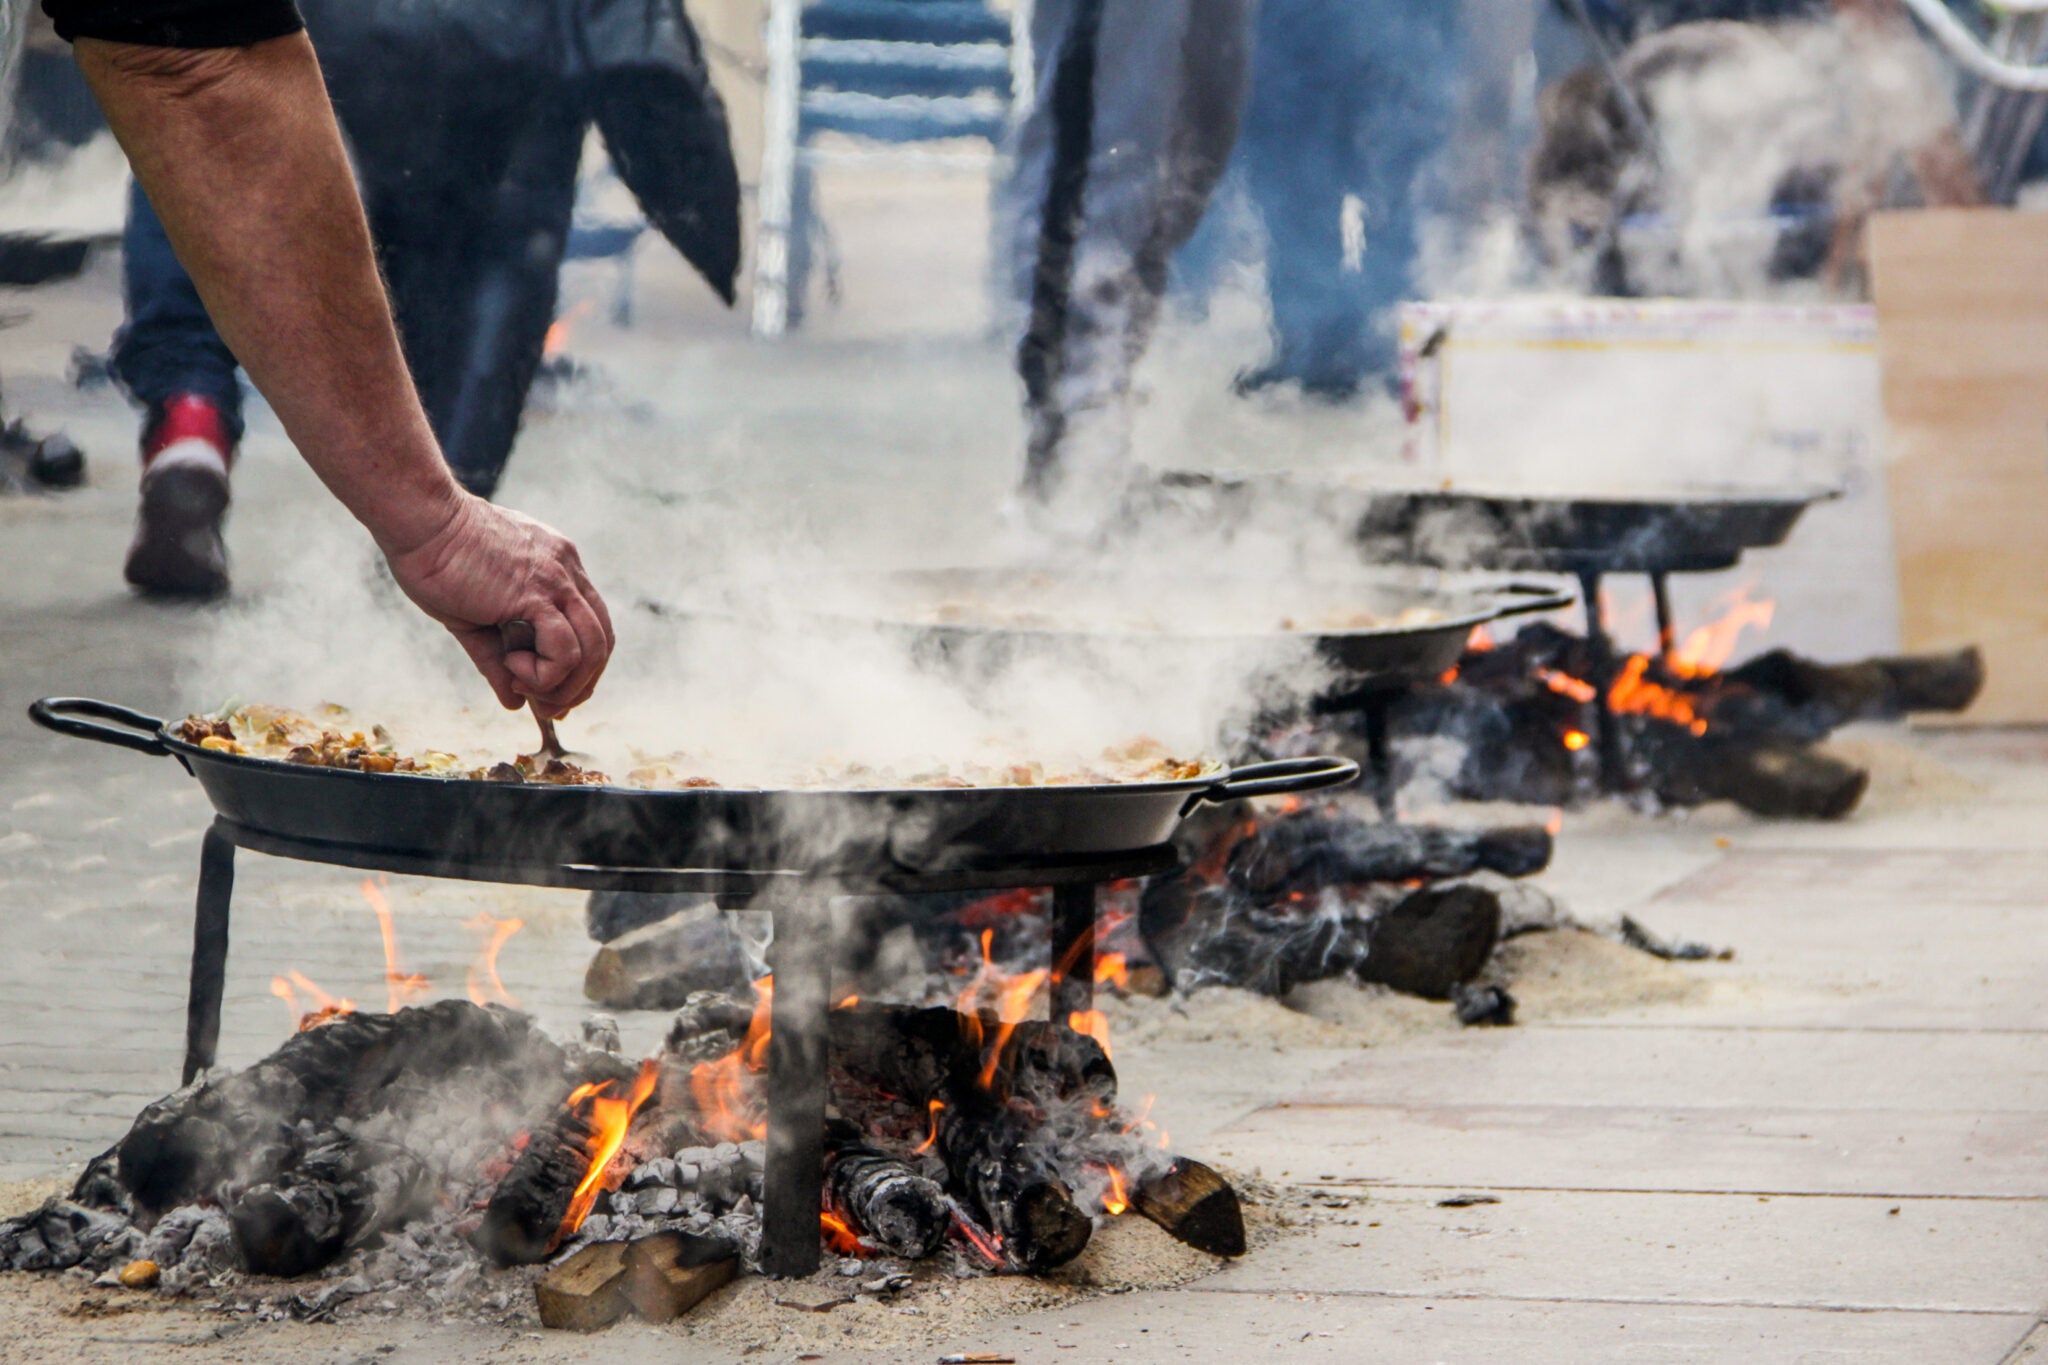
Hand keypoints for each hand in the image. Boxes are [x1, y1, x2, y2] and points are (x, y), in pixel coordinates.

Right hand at [381, 495, 613, 717]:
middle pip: (603, 641)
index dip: (581, 666)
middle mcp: (567, 572)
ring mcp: (557, 580)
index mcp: (558, 568)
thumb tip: (514, 702)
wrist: (420, 521)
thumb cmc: (436, 561)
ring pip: (593, 649)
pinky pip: (565, 650)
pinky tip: (512, 667)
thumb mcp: (473, 619)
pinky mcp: (536, 594)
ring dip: (564, 684)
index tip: (553, 691)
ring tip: (524, 686)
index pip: (593, 625)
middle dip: (581, 684)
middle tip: (547, 707)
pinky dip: (546, 673)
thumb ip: (497, 660)